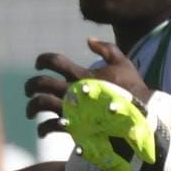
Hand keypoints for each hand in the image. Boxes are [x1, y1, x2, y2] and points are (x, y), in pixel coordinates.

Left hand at [25, 39, 151, 136]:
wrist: (141, 117)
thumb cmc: (134, 89)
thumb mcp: (124, 63)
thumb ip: (107, 49)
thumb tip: (89, 40)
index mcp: (83, 75)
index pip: (54, 61)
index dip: (43, 60)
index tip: (39, 64)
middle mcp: (74, 91)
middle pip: (41, 83)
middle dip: (31, 85)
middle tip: (29, 89)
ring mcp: (72, 110)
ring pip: (40, 104)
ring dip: (31, 107)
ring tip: (31, 111)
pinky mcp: (74, 127)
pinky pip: (51, 126)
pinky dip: (43, 128)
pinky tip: (43, 130)